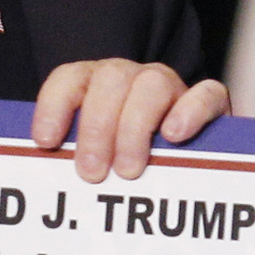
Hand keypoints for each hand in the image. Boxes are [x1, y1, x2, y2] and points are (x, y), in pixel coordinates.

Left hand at [32, 60, 228, 179]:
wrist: (195, 175)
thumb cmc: (127, 170)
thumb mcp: (95, 163)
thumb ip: (74, 159)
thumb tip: (43, 174)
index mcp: (98, 86)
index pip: (71, 79)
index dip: (54, 105)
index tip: (45, 142)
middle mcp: (133, 79)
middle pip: (111, 80)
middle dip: (96, 127)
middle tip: (91, 172)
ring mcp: (173, 87)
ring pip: (153, 84)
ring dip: (134, 127)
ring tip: (128, 170)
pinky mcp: (212, 103)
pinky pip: (205, 94)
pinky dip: (189, 112)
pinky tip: (174, 136)